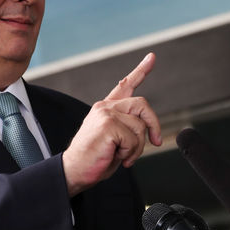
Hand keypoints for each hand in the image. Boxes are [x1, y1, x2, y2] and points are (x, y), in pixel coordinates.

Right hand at [62, 53, 161, 195]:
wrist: (74, 171)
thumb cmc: (94, 159)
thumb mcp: (115, 141)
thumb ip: (130, 130)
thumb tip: (151, 132)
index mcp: (106, 109)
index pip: (125, 85)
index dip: (140, 71)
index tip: (151, 57)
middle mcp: (105, 107)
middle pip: (142, 105)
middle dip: (154, 125)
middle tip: (156, 142)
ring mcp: (106, 114)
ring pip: (140, 126)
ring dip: (138, 147)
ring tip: (122, 156)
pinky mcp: (108, 125)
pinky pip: (134, 139)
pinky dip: (130, 153)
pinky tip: (117, 157)